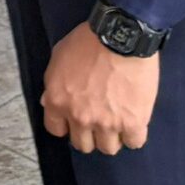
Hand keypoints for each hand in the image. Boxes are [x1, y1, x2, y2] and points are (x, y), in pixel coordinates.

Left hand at [39, 21, 160, 154]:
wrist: (120, 37)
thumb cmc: (88, 41)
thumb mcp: (58, 58)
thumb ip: (53, 84)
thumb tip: (50, 101)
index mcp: (57, 101)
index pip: (56, 130)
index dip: (66, 125)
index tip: (74, 120)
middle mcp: (80, 117)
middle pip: (83, 145)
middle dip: (89, 134)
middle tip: (98, 121)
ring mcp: (107, 123)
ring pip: (108, 148)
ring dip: (112, 137)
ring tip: (118, 122)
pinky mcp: (133, 122)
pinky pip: (134, 142)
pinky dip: (135, 135)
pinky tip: (134, 122)